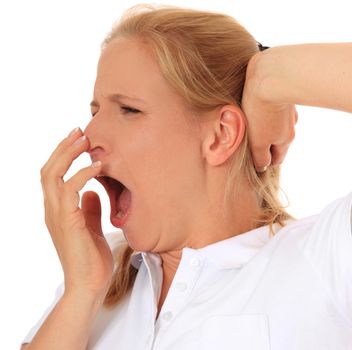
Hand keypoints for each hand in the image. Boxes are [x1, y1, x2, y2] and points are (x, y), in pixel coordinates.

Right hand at [40, 128, 112, 297]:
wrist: (89, 285)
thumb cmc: (92, 258)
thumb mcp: (92, 226)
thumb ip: (89, 208)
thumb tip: (92, 191)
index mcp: (58, 210)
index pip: (53, 175)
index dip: (64, 155)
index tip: (80, 140)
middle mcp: (52, 209)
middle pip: (48, 169)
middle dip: (63, 147)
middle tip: (80, 131)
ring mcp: (57, 215)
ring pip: (53, 174)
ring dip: (69, 154)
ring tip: (86, 140)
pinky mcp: (67, 221)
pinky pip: (71, 189)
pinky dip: (84, 174)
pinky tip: (99, 166)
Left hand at [241, 54, 297, 171]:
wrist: (269, 76)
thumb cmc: (260, 111)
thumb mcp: (258, 140)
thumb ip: (260, 156)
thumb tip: (263, 167)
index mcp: (285, 140)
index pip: (276, 160)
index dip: (264, 162)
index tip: (250, 158)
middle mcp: (290, 127)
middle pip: (276, 144)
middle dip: (263, 146)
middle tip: (246, 142)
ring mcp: (288, 112)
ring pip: (275, 127)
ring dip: (263, 129)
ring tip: (247, 124)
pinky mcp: (281, 97)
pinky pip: (273, 112)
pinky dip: (265, 114)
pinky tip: (253, 109)